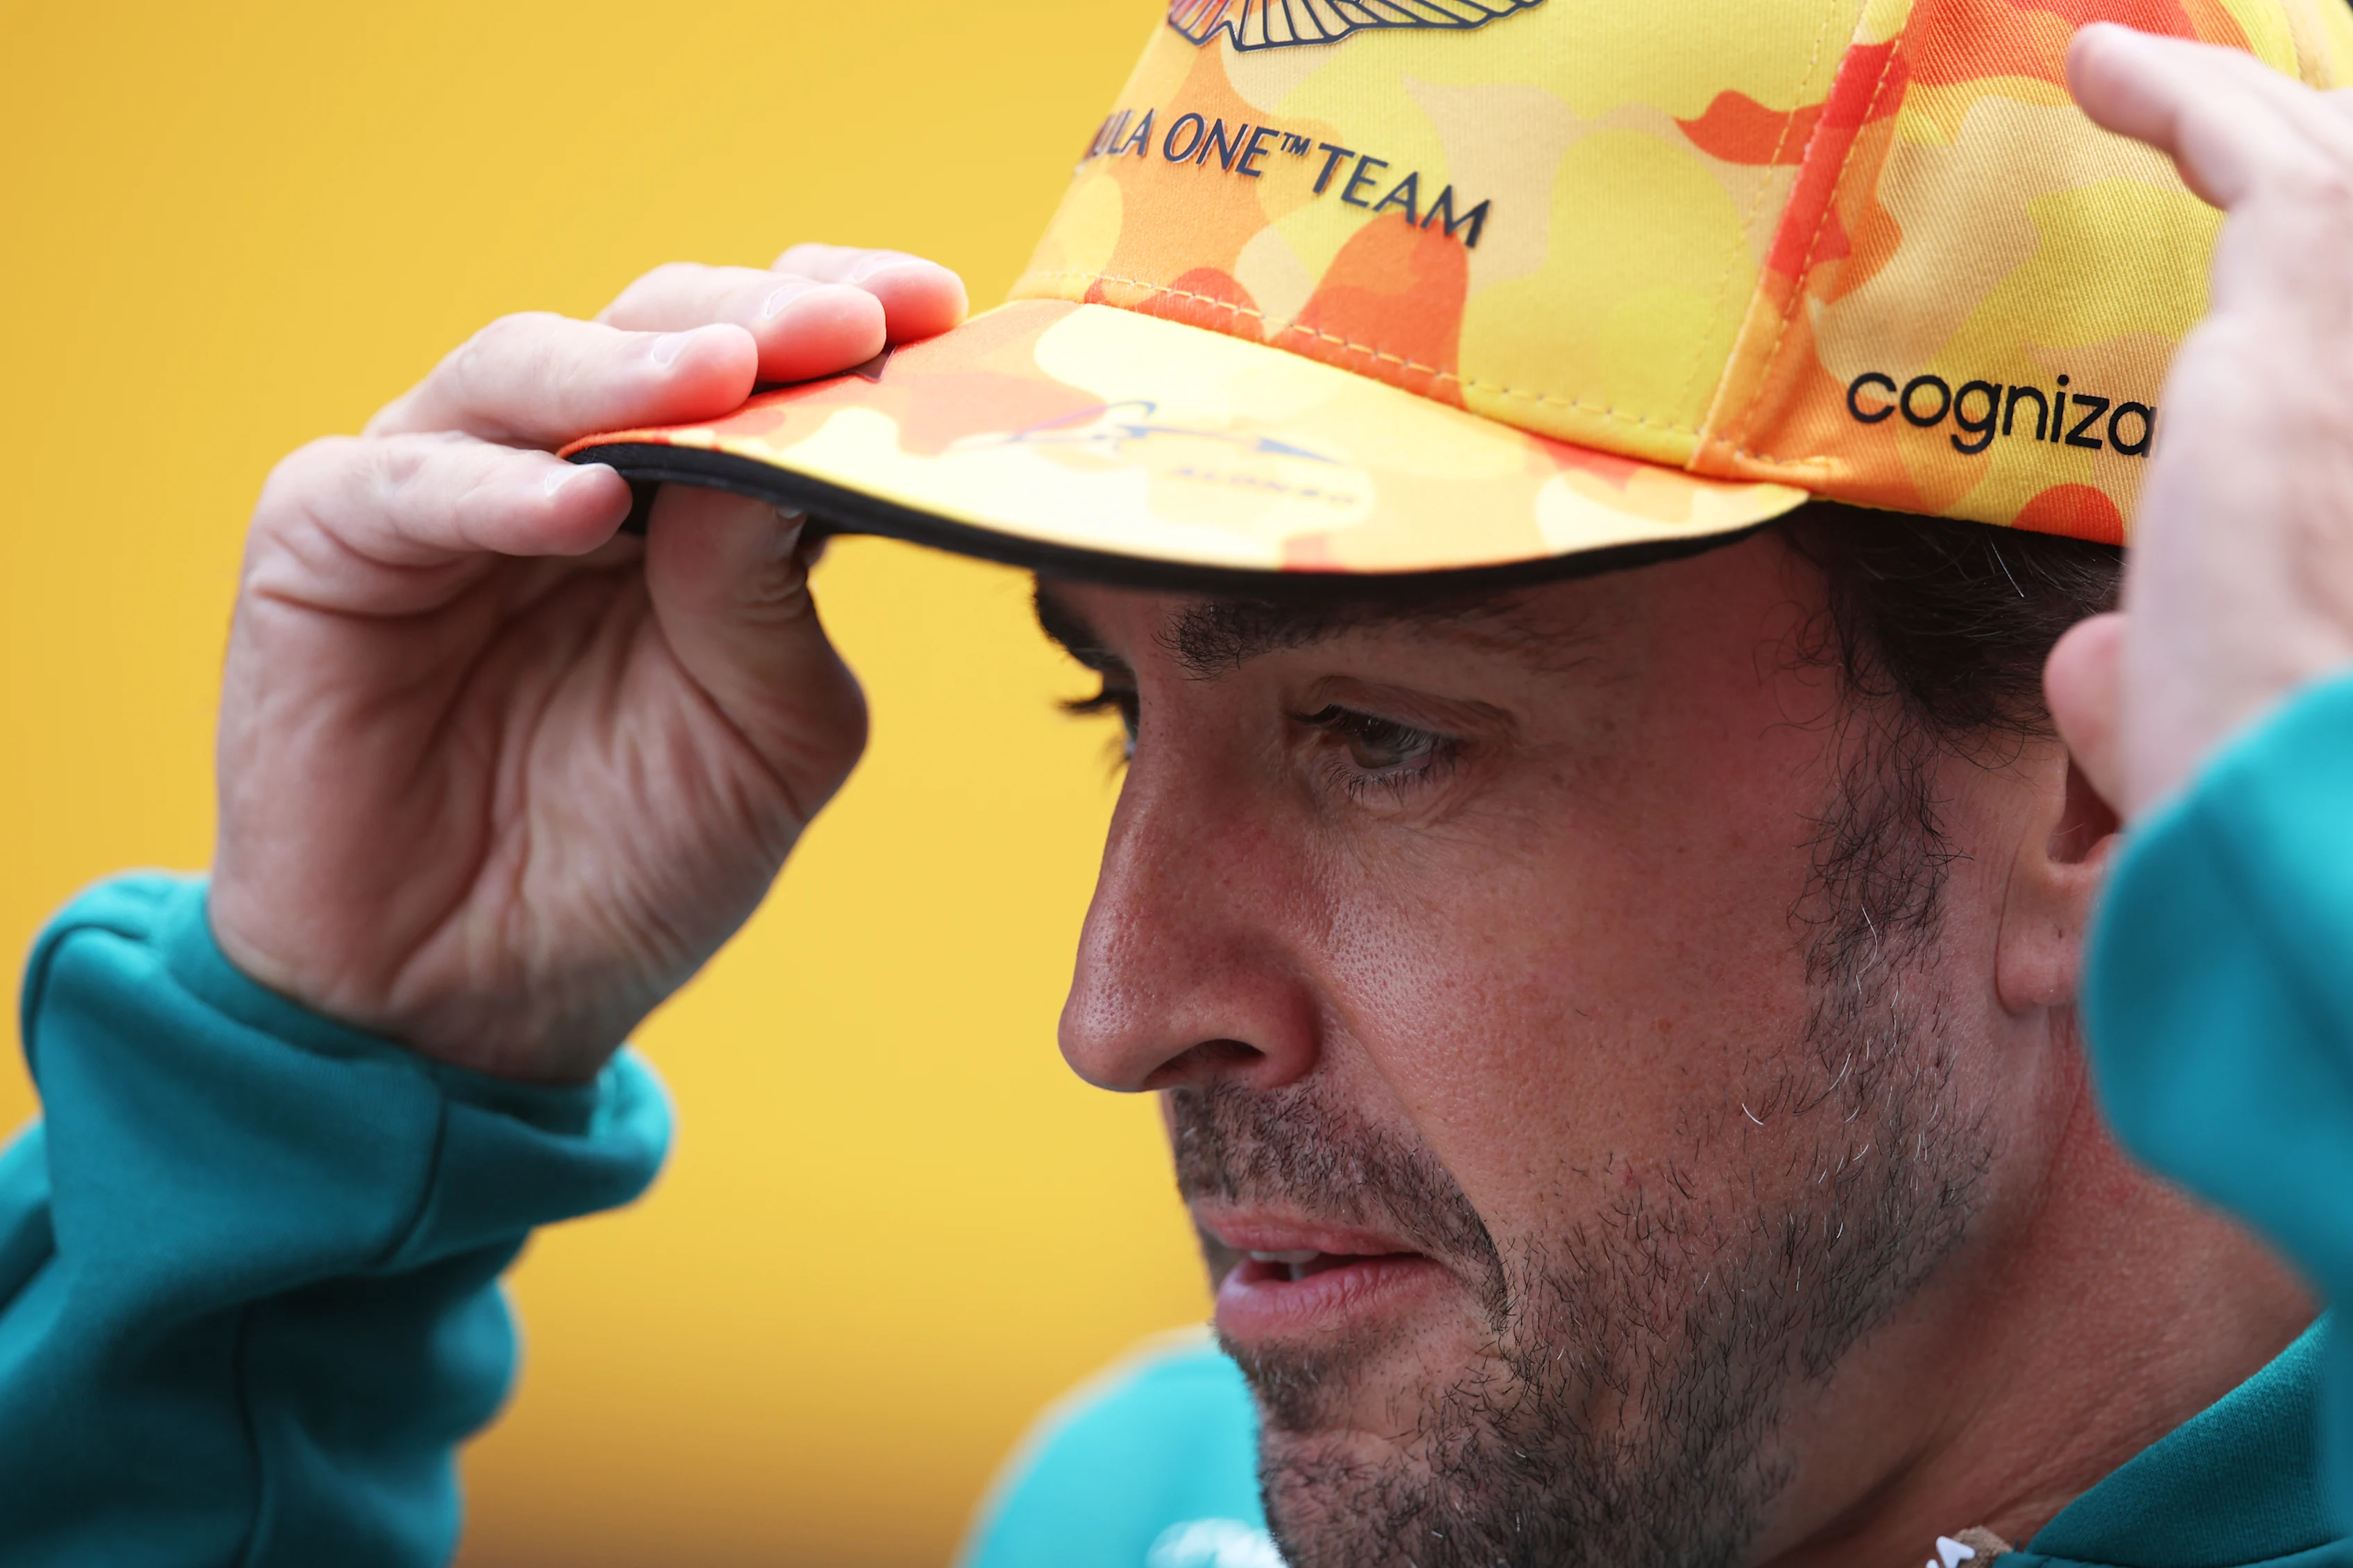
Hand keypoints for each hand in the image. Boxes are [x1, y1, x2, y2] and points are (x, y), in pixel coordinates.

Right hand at [209, 246, 967, 1081]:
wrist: (480, 1002)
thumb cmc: (636, 858)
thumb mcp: (762, 734)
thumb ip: (775, 596)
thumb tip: (796, 448)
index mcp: (691, 499)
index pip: (768, 365)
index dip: (845, 320)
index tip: (940, 309)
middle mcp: (570, 463)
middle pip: (661, 334)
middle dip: (761, 321)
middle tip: (850, 323)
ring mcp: (443, 489)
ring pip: (528, 370)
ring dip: (635, 367)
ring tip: (729, 376)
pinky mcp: (324, 543)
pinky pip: (407, 485)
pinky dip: (495, 488)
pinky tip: (587, 501)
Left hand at [2046, 26, 2352, 820]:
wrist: (2312, 804)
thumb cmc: (2259, 797)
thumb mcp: (2207, 730)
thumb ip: (2152, 685)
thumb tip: (2094, 667)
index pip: (2349, 331)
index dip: (2325, 287)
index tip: (2262, 276)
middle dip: (2318, 170)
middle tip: (2233, 137)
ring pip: (2349, 173)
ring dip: (2249, 121)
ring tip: (2148, 82)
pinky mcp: (2317, 314)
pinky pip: (2264, 162)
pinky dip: (2184, 104)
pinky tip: (2099, 70)